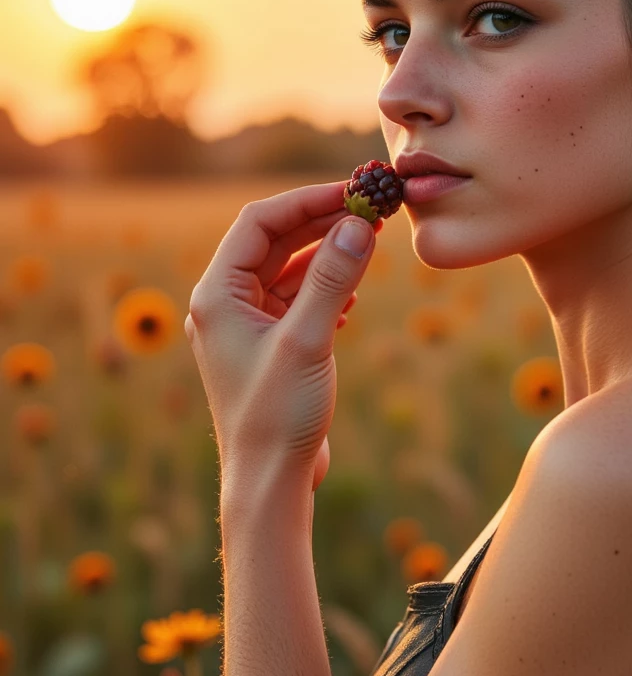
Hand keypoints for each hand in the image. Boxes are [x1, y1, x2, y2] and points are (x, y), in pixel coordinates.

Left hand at [184, 181, 382, 492]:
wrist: (269, 481)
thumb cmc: (278, 415)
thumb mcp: (308, 340)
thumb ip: (332, 279)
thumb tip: (357, 225)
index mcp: (217, 296)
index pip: (258, 224)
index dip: (306, 202)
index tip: (352, 194)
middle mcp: (224, 306)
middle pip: (273, 243)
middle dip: (321, 225)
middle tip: (369, 212)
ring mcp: (245, 328)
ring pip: (287, 272)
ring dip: (327, 256)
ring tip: (369, 243)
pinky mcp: (268, 350)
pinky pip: (294, 302)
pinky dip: (324, 290)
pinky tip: (354, 295)